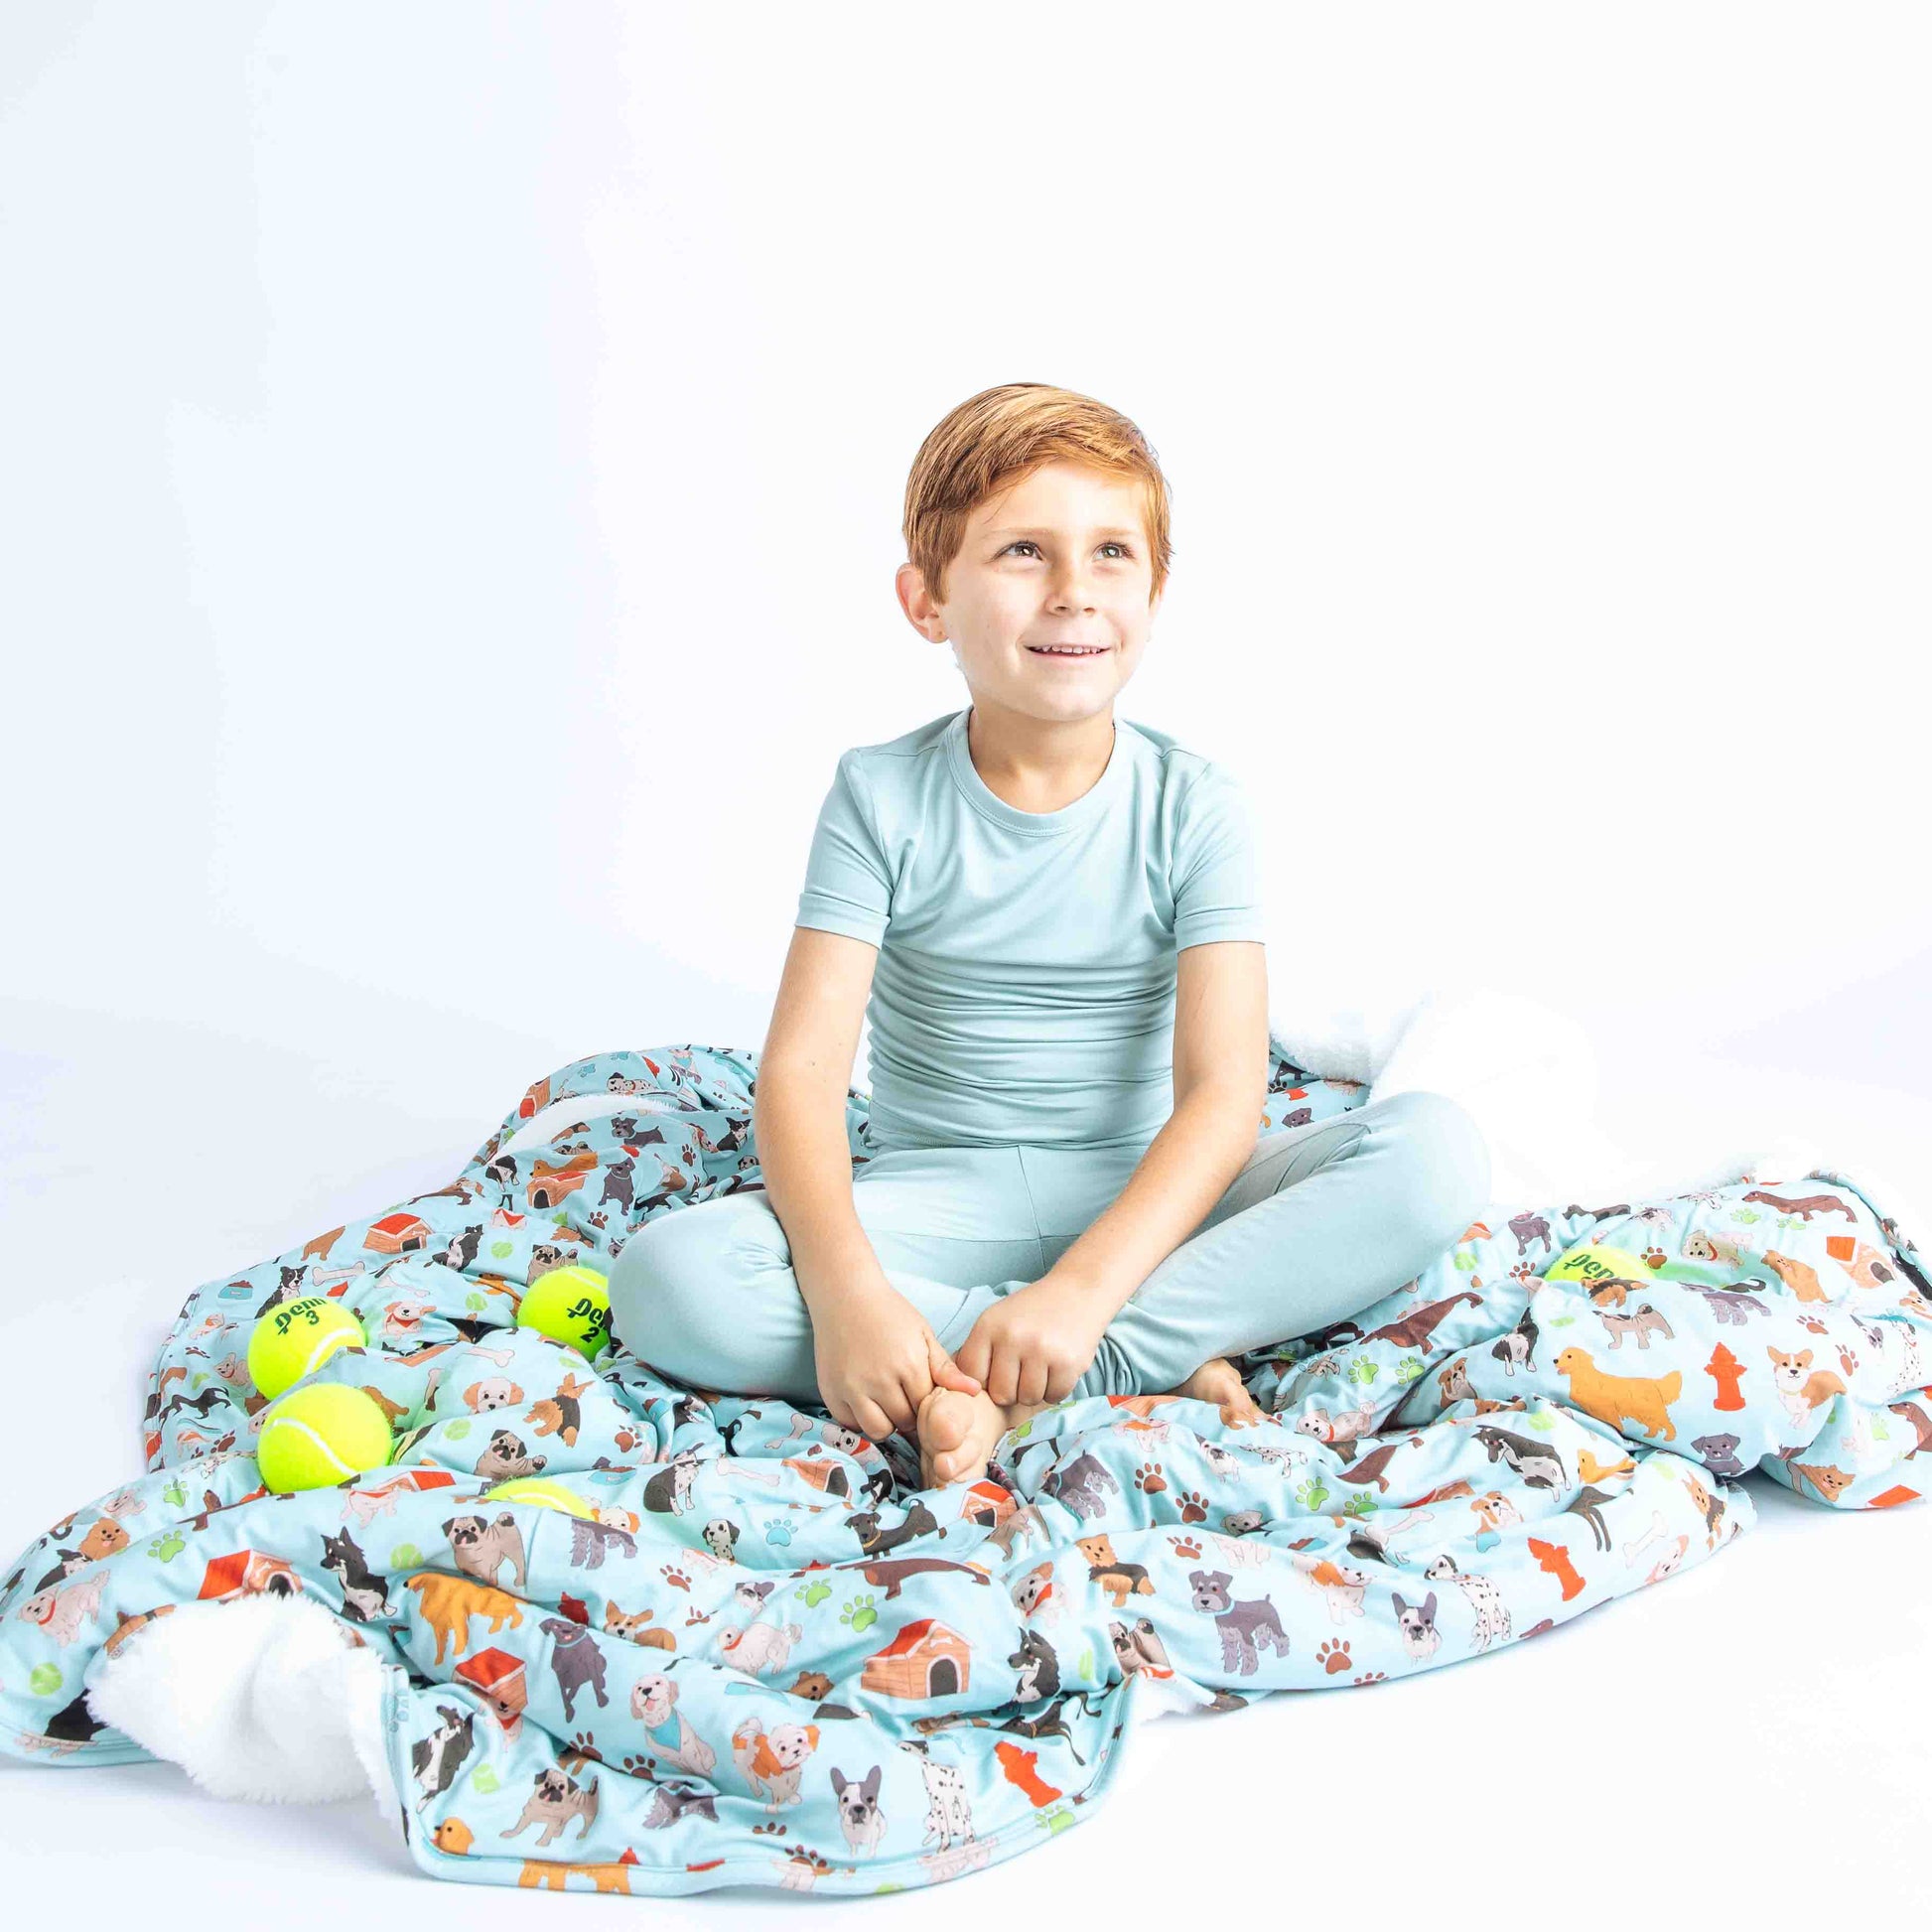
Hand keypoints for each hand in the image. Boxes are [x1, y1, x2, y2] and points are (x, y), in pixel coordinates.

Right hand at [808, 1275, 981, 1444]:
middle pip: (905, 1422)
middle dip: (909, 1414)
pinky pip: (851, 1423)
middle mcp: (879, 1381)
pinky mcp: (831, 1392)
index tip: (922, 1393)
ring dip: (886, 1422)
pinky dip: (860, 1418)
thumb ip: (945, 1367)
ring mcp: (852, 1388)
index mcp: (908, 1364)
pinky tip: (865, 1400)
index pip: (927, 1407)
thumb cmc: (889, 1312)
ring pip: (878, 1429)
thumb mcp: (922, 1333)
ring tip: (886, 1402)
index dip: (927, 1403)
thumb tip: (975, 1391)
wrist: (845, 1295)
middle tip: (904, 1396)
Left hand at [951, 1272, 1114, 1406]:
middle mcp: (1012, 1337)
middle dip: (1013, 1389)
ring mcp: (1041, 1350)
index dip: (985, 1380)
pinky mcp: (1068, 1362)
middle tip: (1024, 1371)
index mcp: (988, 1326)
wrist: (1078, 1290)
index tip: (998, 1371)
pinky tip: (1057, 1368)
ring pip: (1028, 1398)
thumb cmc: (1033, 1311)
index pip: (972, 1376)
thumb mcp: (997, 1319)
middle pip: (1001, 1394)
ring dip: (1036, 1390)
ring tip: (1041, 1368)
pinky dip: (1056, 1389)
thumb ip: (979, 1351)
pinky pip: (1054, 1396)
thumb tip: (963, 1389)